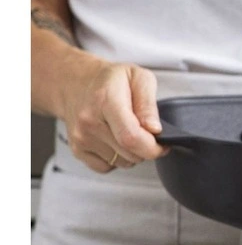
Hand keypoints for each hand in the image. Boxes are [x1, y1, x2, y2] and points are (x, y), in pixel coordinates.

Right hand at [60, 56, 168, 172]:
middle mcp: (89, 121)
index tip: (162, 144)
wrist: (76, 83)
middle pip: (129, 153)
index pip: (131, 137)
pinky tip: (115, 140)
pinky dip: (117, 158)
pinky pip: (107, 167)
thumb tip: (154, 129)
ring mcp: (81, 138)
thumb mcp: (139, 77)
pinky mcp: (77, 150)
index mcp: (106, 100)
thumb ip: (148, 104)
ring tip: (128, 131)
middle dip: (146, 148)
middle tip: (148, 133)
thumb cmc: (110, 79)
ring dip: (132, 153)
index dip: (152, 147)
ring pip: (121, 162)